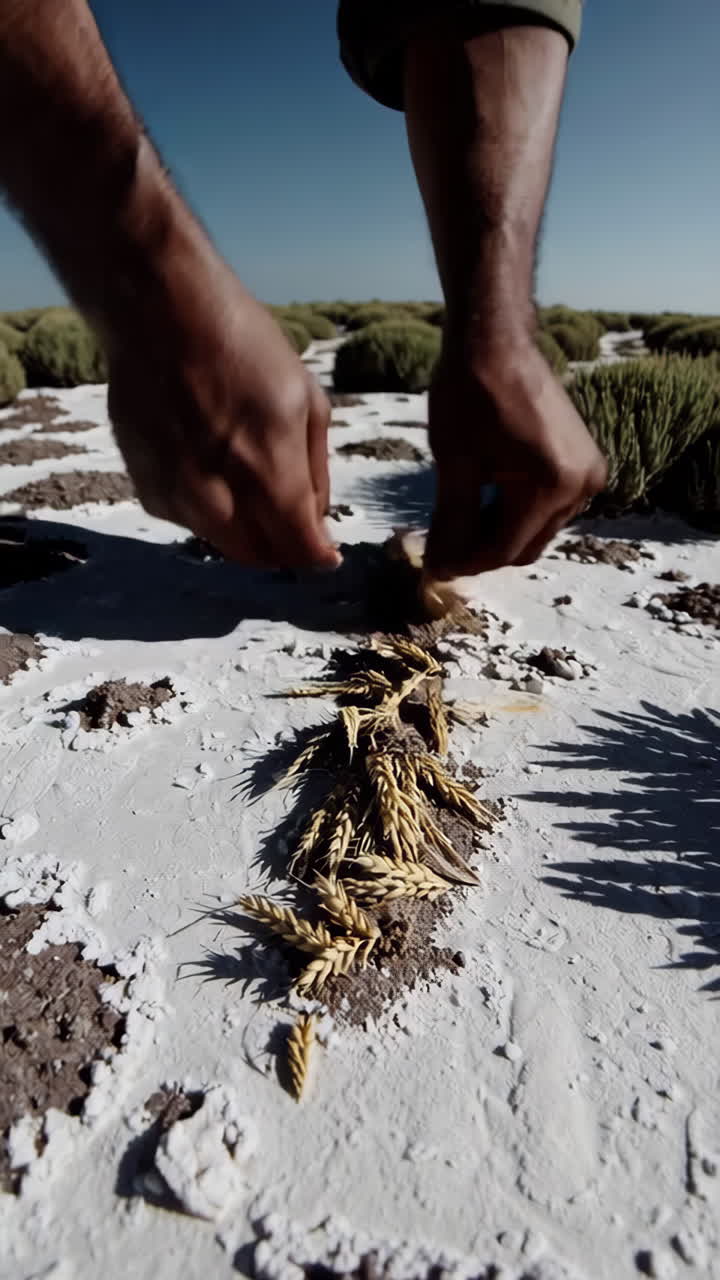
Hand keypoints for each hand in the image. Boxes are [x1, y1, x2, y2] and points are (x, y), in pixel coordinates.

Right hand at [106, 253, 338, 568]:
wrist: (160, 314)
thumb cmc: (243, 345)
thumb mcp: (307, 399)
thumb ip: (315, 471)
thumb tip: (317, 521)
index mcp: (269, 472)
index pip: (300, 548)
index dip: (318, 556)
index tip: (326, 551)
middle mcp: (221, 494)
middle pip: (261, 556)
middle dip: (284, 547)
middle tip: (292, 520)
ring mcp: (178, 495)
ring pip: (223, 543)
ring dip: (246, 530)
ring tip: (249, 481)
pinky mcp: (148, 487)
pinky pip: (188, 520)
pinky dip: (208, 511)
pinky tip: (210, 465)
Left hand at [424, 343, 606, 577]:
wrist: (497, 339)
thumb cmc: (470, 393)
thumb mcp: (455, 464)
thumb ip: (452, 523)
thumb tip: (442, 567)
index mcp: (551, 486)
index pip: (504, 549)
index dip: (465, 563)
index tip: (433, 568)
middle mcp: (581, 486)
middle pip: (525, 545)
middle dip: (482, 551)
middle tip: (441, 548)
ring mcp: (588, 474)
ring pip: (537, 528)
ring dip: (499, 531)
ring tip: (456, 523)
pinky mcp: (584, 461)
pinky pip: (548, 505)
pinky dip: (516, 510)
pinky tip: (482, 499)